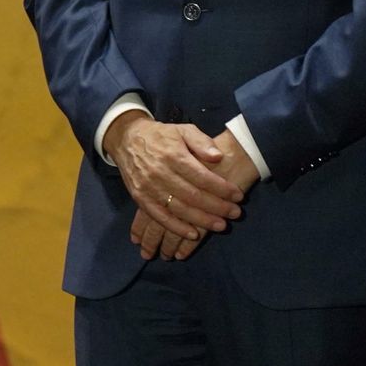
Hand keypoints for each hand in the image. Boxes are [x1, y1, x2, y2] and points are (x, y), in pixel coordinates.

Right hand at [127, 130, 259, 259]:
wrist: (126, 139)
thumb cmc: (161, 136)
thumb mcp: (183, 130)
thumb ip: (201, 142)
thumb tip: (218, 156)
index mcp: (173, 155)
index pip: (202, 177)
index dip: (222, 189)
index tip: (239, 196)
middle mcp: (160, 173)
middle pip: (193, 195)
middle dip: (217, 207)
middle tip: (236, 213)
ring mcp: (148, 187)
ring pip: (179, 209)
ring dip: (202, 220)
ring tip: (221, 225)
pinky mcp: (140, 198)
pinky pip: (159, 216)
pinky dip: (176, 228)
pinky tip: (193, 234)